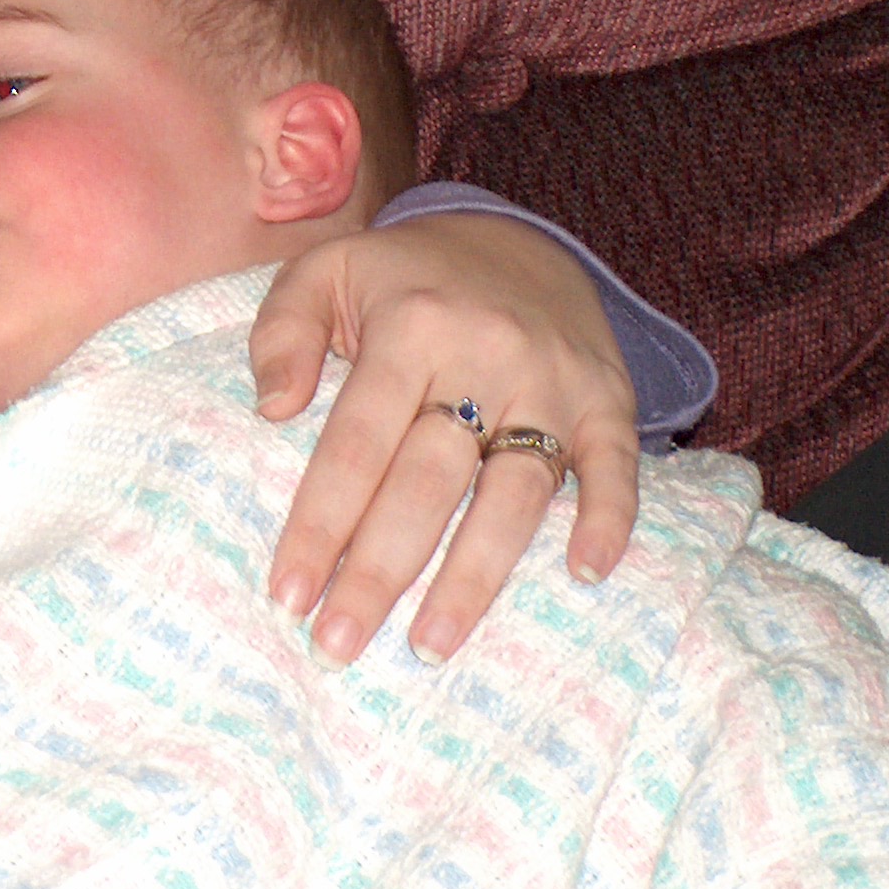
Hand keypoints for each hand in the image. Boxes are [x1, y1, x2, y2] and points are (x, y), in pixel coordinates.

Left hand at [249, 212, 640, 667]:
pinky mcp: (608, 400)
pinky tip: (586, 577)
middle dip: (379, 572)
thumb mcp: (323, 272)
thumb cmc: (399, 279)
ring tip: (429, 646)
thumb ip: (281, 333)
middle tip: (338, 647)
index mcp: (408, 327)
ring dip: (474, 577)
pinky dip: (608, 519)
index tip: (288, 593)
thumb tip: (271, 410)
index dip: (320, 523)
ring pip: (515, 493)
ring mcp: (552, 382)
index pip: (356, 444)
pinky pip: (617, 466)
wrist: (513, 241)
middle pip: (428, 483)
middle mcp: (485, 356)